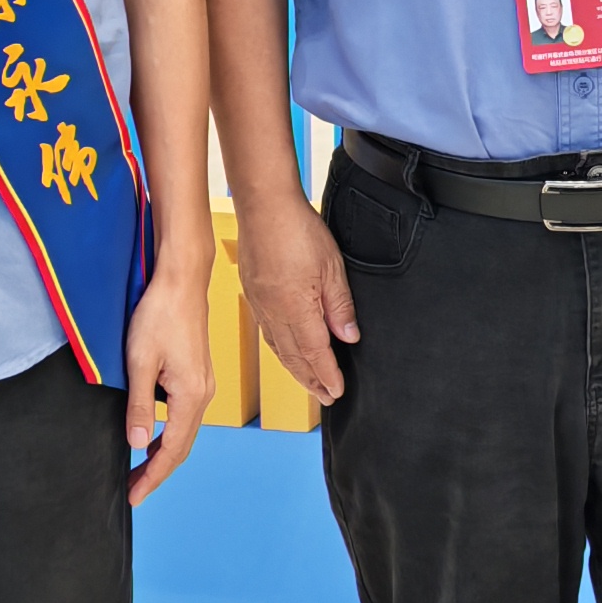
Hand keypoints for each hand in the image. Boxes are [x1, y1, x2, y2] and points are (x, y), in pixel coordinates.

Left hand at [123, 266, 216, 502]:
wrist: (180, 282)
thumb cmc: (159, 315)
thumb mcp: (139, 362)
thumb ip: (139, 406)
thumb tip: (137, 444)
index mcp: (191, 396)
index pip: (172, 450)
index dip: (153, 476)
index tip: (135, 496)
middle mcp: (203, 394)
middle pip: (181, 447)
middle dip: (157, 471)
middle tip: (132, 490)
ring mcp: (202, 384)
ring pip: (184, 432)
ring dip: (162, 453)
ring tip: (138, 469)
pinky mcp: (197, 375)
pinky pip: (184, 416)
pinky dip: (168, 434)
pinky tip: (152, 436)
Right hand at [238, 192, 357, 408]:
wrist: (264, 205)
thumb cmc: (298, 229)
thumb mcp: (332, 267)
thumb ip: (340, 306)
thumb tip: (348, 338)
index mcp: (296, 308)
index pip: (315, 353)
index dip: (327, 375)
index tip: (337, 392)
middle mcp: (274, 313)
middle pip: (295, 357)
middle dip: (311, 380)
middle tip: (326, 397)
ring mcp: (260, 304)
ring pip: (279, 348)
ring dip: (295, 369)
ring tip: (309, 382)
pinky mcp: (253, 294)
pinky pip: (268, 332)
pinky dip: (280, 350)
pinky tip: (287, 351)